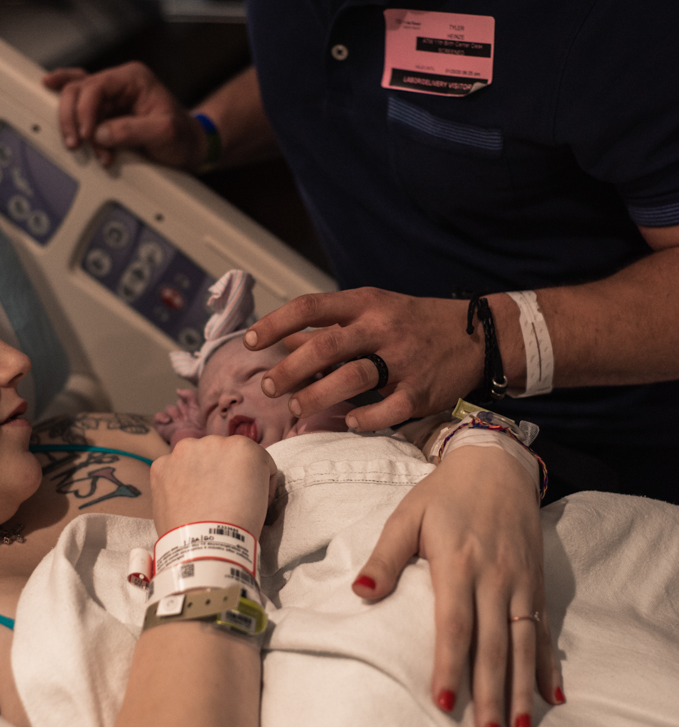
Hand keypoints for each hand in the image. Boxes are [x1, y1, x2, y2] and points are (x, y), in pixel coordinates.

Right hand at [43, 61, 207, 170]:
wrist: (189, 146)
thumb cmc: (182, 136)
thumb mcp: (163, 133)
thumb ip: (132, 131)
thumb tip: (100, 133)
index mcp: (134, 78)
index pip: (97, 86)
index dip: (85, 110)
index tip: (87, 135)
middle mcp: (119, 83)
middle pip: (79, 89)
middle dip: (73, 117)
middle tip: (76, 142)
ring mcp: (111, 97)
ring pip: (75, 98)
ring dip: (75, 124)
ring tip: (81, 146)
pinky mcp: (106, 112)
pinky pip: (79, 102)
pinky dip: (67, 106)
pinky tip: (48, 90)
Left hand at [150, 435, 276, 539]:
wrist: (207, 546)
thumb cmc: (240, 525)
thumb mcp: (262, 494)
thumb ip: (249, 475)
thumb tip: (238, 479)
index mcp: (244, 447)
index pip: (252, 458)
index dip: (253, 479)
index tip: (249, 497)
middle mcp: (213, 441)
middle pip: (220, 454)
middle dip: (222, 472)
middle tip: (222, 499)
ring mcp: (184, 452)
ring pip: (194, 459)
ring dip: (198, 473)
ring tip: (200, 502)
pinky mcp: (161, 465)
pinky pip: (171, 470)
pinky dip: (175, 483)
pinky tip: (183, 502)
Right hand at [154, 389, 204, 446]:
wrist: (199, 441)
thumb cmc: (204, 424)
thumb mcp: (200, 405)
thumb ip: (190, 395)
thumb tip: (177, 390)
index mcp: (194, 411)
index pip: (187, 399)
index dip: (189, 400)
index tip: (193, 405)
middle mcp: (184, 417)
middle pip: (178, 403)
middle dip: (183, 407)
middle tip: (188, 415)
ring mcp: (174, 423)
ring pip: (169, 409)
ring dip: (174, 412)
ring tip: (180, 420)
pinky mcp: (165, 430)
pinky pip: (157, 419)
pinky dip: (160, 417)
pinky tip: (168, 420)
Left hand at [244, 287, 486, 430]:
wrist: (476, 336)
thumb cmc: (413, 324)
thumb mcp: (373, 312)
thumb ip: (330, 327)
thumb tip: (284, 341)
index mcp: (365, 305)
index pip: (311, 308)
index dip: (276, 324)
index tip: (250, 342)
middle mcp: (382, 329)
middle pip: (326, 347)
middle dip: (290, 370)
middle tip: (269, 388)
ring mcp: (403, 360)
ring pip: (352, 377)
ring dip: (316, 396)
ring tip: (295, 409)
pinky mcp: (421, 391)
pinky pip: (388, 408)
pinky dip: (364, 418)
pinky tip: (348, 421)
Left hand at [352, 445, 562, 726]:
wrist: (495, 465)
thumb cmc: (443, 495)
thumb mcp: (407, 517)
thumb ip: (385, 557)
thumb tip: (360, 593)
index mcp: (458, 562)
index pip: (455, 623)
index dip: (450, 664)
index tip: (444, 702)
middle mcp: (495, 577)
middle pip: (493, 644)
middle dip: (492, 693)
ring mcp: (520, 582)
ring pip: (523, 643)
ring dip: (522, 688)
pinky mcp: (536, 583)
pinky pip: (544, 630)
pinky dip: (548, 664)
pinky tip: (552, 696)